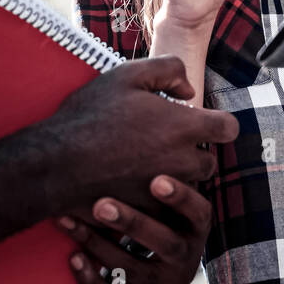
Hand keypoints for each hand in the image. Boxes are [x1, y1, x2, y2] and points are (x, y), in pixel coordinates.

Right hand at [48, 56, 237, 214]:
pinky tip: (133, 183)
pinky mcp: (149, 212)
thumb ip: (169, 70)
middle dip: (193, 153)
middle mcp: (182, 161)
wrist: (56, 163)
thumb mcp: (127, 75)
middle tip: (162, 143)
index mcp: (183, 127)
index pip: (228, 128)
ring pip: (189, 186)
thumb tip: (189, 91)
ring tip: (146, 163)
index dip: (218, 124)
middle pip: (209, 162)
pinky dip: (157, 199)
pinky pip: (165, 207)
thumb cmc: (90, 116)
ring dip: (177, 177)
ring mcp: (166, 191)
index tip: (200, 123)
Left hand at [59, 175, 212, 283]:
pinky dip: (92, 279)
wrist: (152, 283)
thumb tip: (180, 101)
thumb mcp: (170, 203)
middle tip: (101, 203)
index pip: (198, 212)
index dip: (181, 198)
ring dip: (99, 243)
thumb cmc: (157, 224)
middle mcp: (186, 259)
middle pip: (165, 242)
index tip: (155, 180)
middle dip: (132, 221)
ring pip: (132, 268)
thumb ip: (169, 166)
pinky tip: (73, 257)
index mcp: (195, 229)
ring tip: (70, 219)